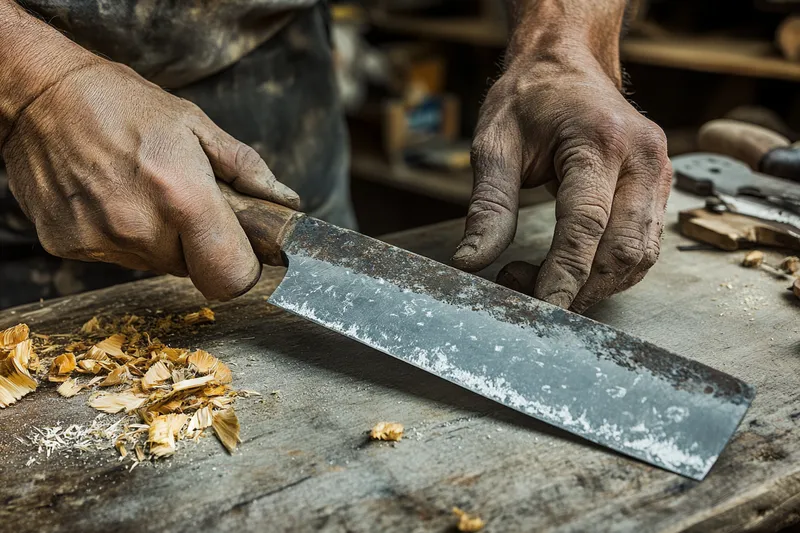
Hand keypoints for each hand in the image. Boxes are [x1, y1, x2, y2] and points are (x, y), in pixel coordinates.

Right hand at [2, 61, 298, 299]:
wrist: (40, 94)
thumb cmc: (123, 103)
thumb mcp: (196, 125)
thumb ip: (246, 170)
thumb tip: (285, 203)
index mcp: (183, 196)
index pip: (231, 276)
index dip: (241, 267)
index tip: (240, 249)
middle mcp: (140, 228)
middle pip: (192, 269)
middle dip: (197, 242)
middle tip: (182, 201)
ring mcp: (100, 240)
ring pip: (154, 264)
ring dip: (158, 238)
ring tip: (141, 191)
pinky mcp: (69, 245)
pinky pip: (116, 256)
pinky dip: (120, 234)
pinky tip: (110, 196)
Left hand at [452, 63, 670, 311]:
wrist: (566, 65)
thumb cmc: (529, 99)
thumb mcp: (494, 144)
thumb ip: (488, 206)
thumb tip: (471, 262)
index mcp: (600, 141)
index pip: (586, 224)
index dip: (564, 275)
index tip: (542, 308)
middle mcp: (643, 158)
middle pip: (622, 250)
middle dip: (578, 287)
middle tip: (522, 291)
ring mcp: (659, 173)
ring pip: (640, 257)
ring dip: (594, 285)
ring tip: (540, 279)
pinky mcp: (660, 188)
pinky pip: (643, 246)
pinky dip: (608, 271)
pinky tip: (569, 270)